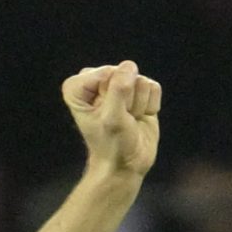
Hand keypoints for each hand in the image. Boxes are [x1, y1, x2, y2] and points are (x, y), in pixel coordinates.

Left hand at [64, 61, 160, 178]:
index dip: (112, 96)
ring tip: (129, 120)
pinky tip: (139, 118)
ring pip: (140, 80)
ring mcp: (120, 85)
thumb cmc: (112, 145)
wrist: (126, 165)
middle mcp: (98, 82)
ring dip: (138, 105)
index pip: (105, 73)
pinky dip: (150, 106)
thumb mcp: (112, 119)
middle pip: (124, 74)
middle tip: (120, 120)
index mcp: (78, 87)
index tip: (106, 117)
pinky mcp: (139, 92)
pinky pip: (153, 87)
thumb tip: (130, 66)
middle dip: (127, 100)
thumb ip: (119, 90)